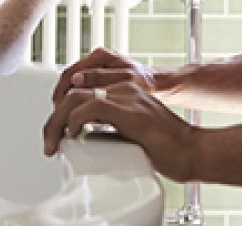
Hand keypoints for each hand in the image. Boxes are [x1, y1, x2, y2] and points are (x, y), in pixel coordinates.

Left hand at [41, 82, 200, 181]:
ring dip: (57, 121)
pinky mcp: (128, 111)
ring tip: (54, 141)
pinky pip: (90, 107)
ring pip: (76, 97)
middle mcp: (124, 89)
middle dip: (54, 116)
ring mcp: (126, 97)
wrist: (192, 151)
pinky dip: (74, 121)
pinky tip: (73, 135)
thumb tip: (89, 139)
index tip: (56, 132)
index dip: (64, 111)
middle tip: (48, 140)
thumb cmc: (169, 148)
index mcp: (125, 92)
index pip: (83, 92)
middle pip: (74, 92)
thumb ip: (112, 130)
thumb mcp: (132, 135)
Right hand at [50, 48, 164, 103]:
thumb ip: (100, 78)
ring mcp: (98, 68)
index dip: (61, 92)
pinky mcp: (100, 78)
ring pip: (74, 84)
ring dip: (68, 99)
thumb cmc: (145, 82)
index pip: (70, 72)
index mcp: (100, 56)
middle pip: (69, 78)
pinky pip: (82, 88)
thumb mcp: (124, 79)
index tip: (58, 107)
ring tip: (66, 115)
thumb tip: (77, 80)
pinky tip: (78, 111)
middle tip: (59, 114)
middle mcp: (97, 60)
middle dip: (62, 97)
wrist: (157, 85)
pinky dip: (77, 100)